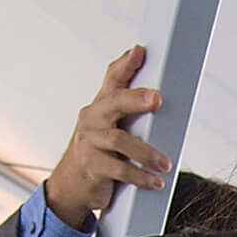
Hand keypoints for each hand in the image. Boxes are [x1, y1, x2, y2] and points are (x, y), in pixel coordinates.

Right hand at [43, 46, 171, 230]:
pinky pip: (118, 170)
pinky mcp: (91, 166)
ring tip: (166, 164)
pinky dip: (140, 176)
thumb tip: (161, 97)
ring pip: (118, 140)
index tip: (139, 51)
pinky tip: (155, 182)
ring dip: (146, 152)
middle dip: (136, 98)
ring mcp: (89, 141)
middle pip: (114, 102)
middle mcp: (92, 119)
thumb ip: (129, 112)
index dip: (125, 64)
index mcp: (100, 106)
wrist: (70, 185)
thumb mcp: (110, 129)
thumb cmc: (99, 153)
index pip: (112, 79)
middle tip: (158, 99)